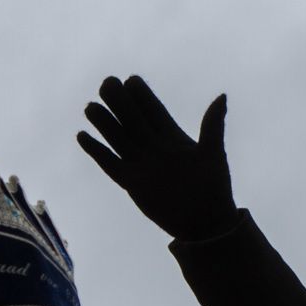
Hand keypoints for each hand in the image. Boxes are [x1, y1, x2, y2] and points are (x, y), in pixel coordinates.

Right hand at [77, 76, 236, 239]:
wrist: (206, 224)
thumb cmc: (215, 188)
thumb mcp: (214, 155)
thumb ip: (213, 126)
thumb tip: (222, 97)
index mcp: (172, 136)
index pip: (152, 108)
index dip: (142, 94)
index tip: (132, 80)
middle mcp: (153, 146)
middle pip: (131, 118)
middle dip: (119, 100)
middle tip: (108, 84)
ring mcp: (140, 163)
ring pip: (117, 137)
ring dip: (104, 122)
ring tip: (91, 108)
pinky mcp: (130, 182)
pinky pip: (109, 163)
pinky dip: (96, 151)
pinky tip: (82, 136)